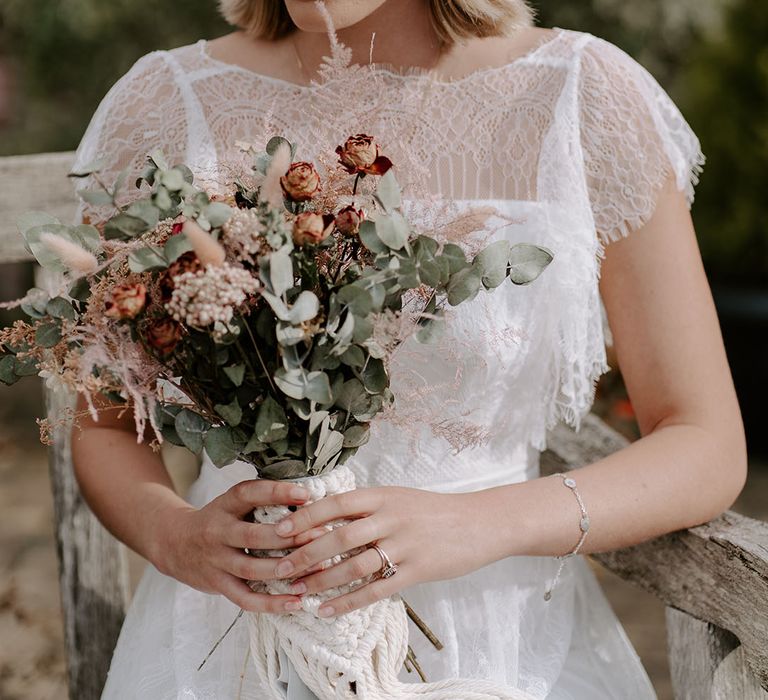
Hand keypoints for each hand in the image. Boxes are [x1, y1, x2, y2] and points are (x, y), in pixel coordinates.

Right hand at [151, 479, 328, 613]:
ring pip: (252, 568)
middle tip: (321, 536)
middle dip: (289, 537)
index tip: (305, 493)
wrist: (174, 542)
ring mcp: (216, 560)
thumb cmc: (220, 519)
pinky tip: (296, 602)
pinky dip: (271, 603)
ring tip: (316, 571)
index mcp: (226, 504)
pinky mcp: (217, 584)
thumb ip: (262, 499)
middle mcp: (218, 531)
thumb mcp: (234, 501)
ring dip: (285, 571)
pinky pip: (245, 598)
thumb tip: (309, 498)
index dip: (277, 492)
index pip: (250, 493)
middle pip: (254, 535)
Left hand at [269, 486, 494, 616]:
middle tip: (279, 568)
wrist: (480, 522)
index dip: (305, 516)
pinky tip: (328, 609)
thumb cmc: (434, 511)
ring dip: (322, 581)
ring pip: (354, 565)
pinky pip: (376, 589)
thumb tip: (325, 518)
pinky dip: (348, 601)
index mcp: (383, 496)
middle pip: (339, 537)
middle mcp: (391, 517)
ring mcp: (405, 545)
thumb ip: (367, 507)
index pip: (335, 504)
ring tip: (297, 591)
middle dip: (305, 553)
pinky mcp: (417, 570)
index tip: (279, 528)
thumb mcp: (399, 498)